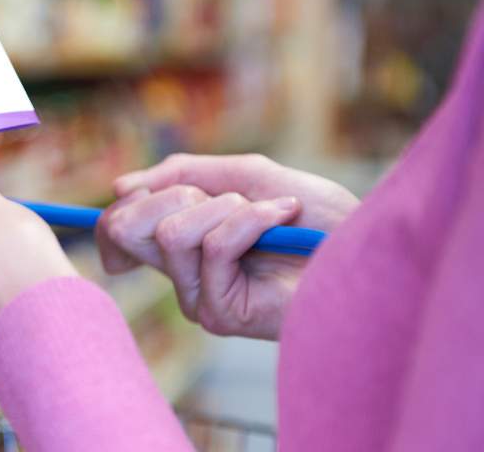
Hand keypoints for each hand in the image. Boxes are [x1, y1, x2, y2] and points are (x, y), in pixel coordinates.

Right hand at [96, 153, 358, 338]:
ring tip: (267, 214)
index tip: (148, 195)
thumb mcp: (242, 176)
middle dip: (174, 193)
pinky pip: (214, 245)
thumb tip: (120, 189)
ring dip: (227, 206)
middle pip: (125, 227)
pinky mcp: (220, 312)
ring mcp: (197, 297)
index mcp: (180, 246)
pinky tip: (283, 220)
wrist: (369, 247)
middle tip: (226, 198)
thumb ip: (182, 175)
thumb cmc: (316, 216)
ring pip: (172, 231)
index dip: (120, 206)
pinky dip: (253, 219)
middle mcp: (180, 276)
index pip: (117, 231)